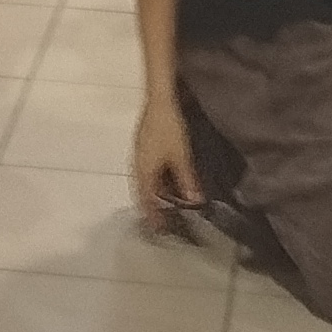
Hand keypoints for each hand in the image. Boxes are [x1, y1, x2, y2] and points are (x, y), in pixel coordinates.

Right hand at [131, 95, 203, 232]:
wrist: (160, 101)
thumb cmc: (169, 129)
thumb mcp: (181, 157)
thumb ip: (186, 180)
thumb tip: (194, 202)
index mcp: (143, 172)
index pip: (145, 202)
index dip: (153, 217)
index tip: (160, 231)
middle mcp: (137, 166)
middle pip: (142, 194)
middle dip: (151, 208)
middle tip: (162, 221)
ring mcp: (139, 156)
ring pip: (145, 182)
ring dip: (154, 194)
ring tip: (165, 204)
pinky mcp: (144, 147)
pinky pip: (148, 172)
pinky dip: (156, 182)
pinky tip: (166, 181)